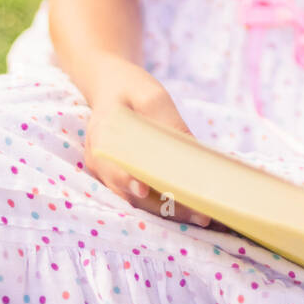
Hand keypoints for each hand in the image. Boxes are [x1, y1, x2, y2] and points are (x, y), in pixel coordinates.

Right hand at [84, 56, 224, 228]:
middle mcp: (99, 162)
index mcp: (102, 136)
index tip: (143, 189)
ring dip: (171, 212)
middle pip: (131, 192)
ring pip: (138, 202)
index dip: (128, 180)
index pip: (114, 165)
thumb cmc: (131, 88)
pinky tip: (194, 210)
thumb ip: (169, 125)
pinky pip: (142, 198)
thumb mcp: (153, 97)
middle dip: (166, 207)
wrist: (110, 86)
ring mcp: (107, 174)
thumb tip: (195, 156)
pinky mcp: (120, 180)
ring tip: (203, 217)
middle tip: (200, 215)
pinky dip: (167, 206)